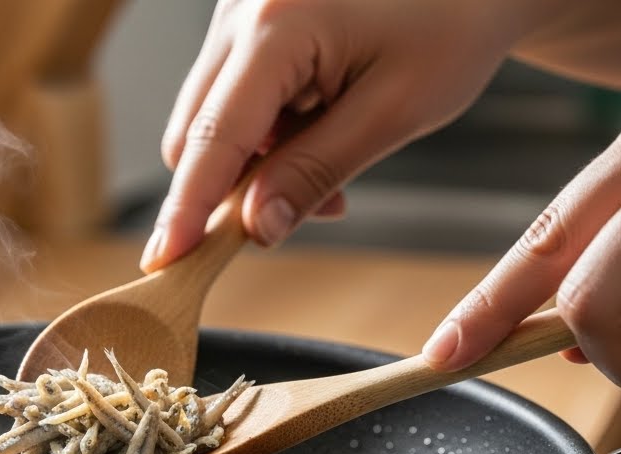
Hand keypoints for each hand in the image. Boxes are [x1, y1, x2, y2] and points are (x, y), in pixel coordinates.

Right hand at [141, 0, 532, 271]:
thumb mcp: (395, 111)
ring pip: (213, 119)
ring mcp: (240, 11)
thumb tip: (255, 229)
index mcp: (277, 23)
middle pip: (197, 132)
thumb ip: (316, 171)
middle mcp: (242, 10)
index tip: (167, 261)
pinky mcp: (249, 20)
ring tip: (338, 153)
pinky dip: (269, 129)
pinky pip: (234, 96)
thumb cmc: (452, 24)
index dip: (189, 208)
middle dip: (240, 187)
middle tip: (326, 204)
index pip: (214, 136)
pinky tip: (324, 122)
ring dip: (259, 161)